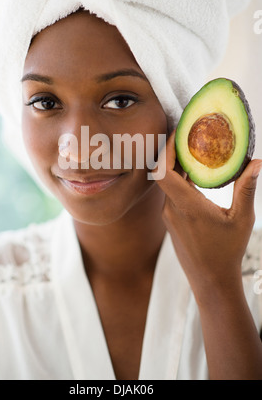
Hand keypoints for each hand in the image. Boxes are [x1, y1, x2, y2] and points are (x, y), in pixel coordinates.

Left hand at [155, 130, 261, 301]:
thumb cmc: (226, 252)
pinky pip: (170, 193)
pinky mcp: (171, 220)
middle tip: (189, 136)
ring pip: (167, 183)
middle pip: (163, 172)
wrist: (210, 281)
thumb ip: (246, 188)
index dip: (166, 150)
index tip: (178, 134)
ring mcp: (168, 215)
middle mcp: (172, 208)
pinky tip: (195, 175)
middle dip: (173, 152)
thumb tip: (256, 162)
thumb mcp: (242, 219)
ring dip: (177, 166)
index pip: (162, 171)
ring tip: (194, 151)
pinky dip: (179, 180)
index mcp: (186, 205)